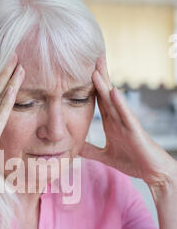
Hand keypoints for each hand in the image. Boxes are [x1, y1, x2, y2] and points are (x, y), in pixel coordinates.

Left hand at [79, 54, 176, 186]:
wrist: (153, 172)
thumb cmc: (133, 161)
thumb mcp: (105, 156)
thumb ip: (90, 150)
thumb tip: (74, 148)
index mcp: (111, 123)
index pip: (98, 101)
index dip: (89, 86)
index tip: (79, 71)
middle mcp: (118, 119)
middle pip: (106, 94)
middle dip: (99, 76)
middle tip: (90, 56)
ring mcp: (127, 123)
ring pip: (113, 101)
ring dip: (105, 85)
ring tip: (96, 68)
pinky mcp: (135, 131)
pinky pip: (126, 115)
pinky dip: (119, 103)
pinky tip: (113, 91)